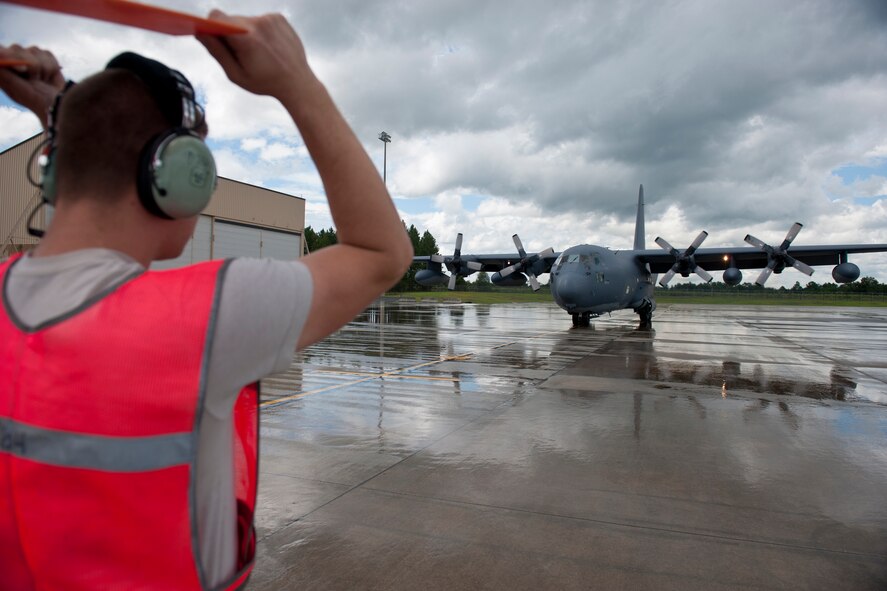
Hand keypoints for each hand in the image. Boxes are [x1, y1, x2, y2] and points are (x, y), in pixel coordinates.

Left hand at [0, 45, 65, 127]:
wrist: (59, 103)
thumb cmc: (34, 98)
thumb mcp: (13, 85)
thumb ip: (3, 72)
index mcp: (4, 68)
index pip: (0, 50)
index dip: (6, 55)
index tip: (20, 68)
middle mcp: (15, 60)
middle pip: (16, 48)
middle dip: (29, 64)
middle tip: (33, 79)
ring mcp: (30, 58)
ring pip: (34, 50)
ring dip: (42, 68)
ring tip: (42, 80)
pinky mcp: (45, 57)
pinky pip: (47, 54)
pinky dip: (51, 67)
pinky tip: (49, 77)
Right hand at [196, 11, 316, 99]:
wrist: (297, 82)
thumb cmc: (265, 82)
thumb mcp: (236, 74)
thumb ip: (217, 52)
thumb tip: (200, 32)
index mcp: (246, 39)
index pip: (216, 17)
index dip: (210, 26)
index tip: (211, 36)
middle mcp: (258, 23)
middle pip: (230, 19)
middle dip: (230, 33)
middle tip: (241, 53)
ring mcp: (270, 18)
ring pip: (245, 20)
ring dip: (245, 32)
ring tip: (258, 51)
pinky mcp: (278, 17)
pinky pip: (259, 19)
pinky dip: (259, 30)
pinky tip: (268, 46)